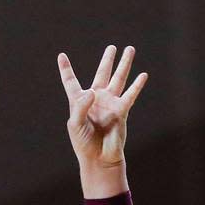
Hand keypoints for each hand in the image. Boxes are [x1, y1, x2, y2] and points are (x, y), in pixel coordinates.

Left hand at [57, 45, 146, 170]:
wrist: (99, 157)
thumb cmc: (83, 143)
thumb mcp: (75, 125)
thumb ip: (80, 107)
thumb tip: (92, 92)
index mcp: (79, 101)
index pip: (71, 82)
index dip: (66, 69)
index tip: (61, 56)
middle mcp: (96, 99)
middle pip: (101, 74)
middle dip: (107, 60)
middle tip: (111, 47)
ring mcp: (109, 103)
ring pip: (118, 79)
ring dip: (124, 65)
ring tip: (129, 49)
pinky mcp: (121, 110)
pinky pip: (130, 95)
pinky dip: (136, 85)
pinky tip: (143, 75)